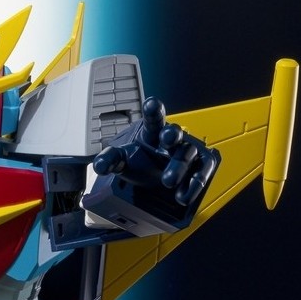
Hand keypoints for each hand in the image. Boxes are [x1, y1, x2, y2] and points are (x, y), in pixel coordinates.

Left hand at [92, 97, 218, 217]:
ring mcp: (186, 151)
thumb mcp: (122, 160)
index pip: (153, 119)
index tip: (151, 104)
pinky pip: (201, 171)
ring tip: (168, 183)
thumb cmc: (139, 162)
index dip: (153, 110)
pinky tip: (183, 195)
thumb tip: (99, 166)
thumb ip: (110, 160)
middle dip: (171, 134)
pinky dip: (194, 183)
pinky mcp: (199, 164)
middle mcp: (170, 139)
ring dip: (179, 167)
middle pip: (173, 132)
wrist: (152, 182)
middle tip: (167, 139)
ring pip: (186, 153)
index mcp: (151, 132)